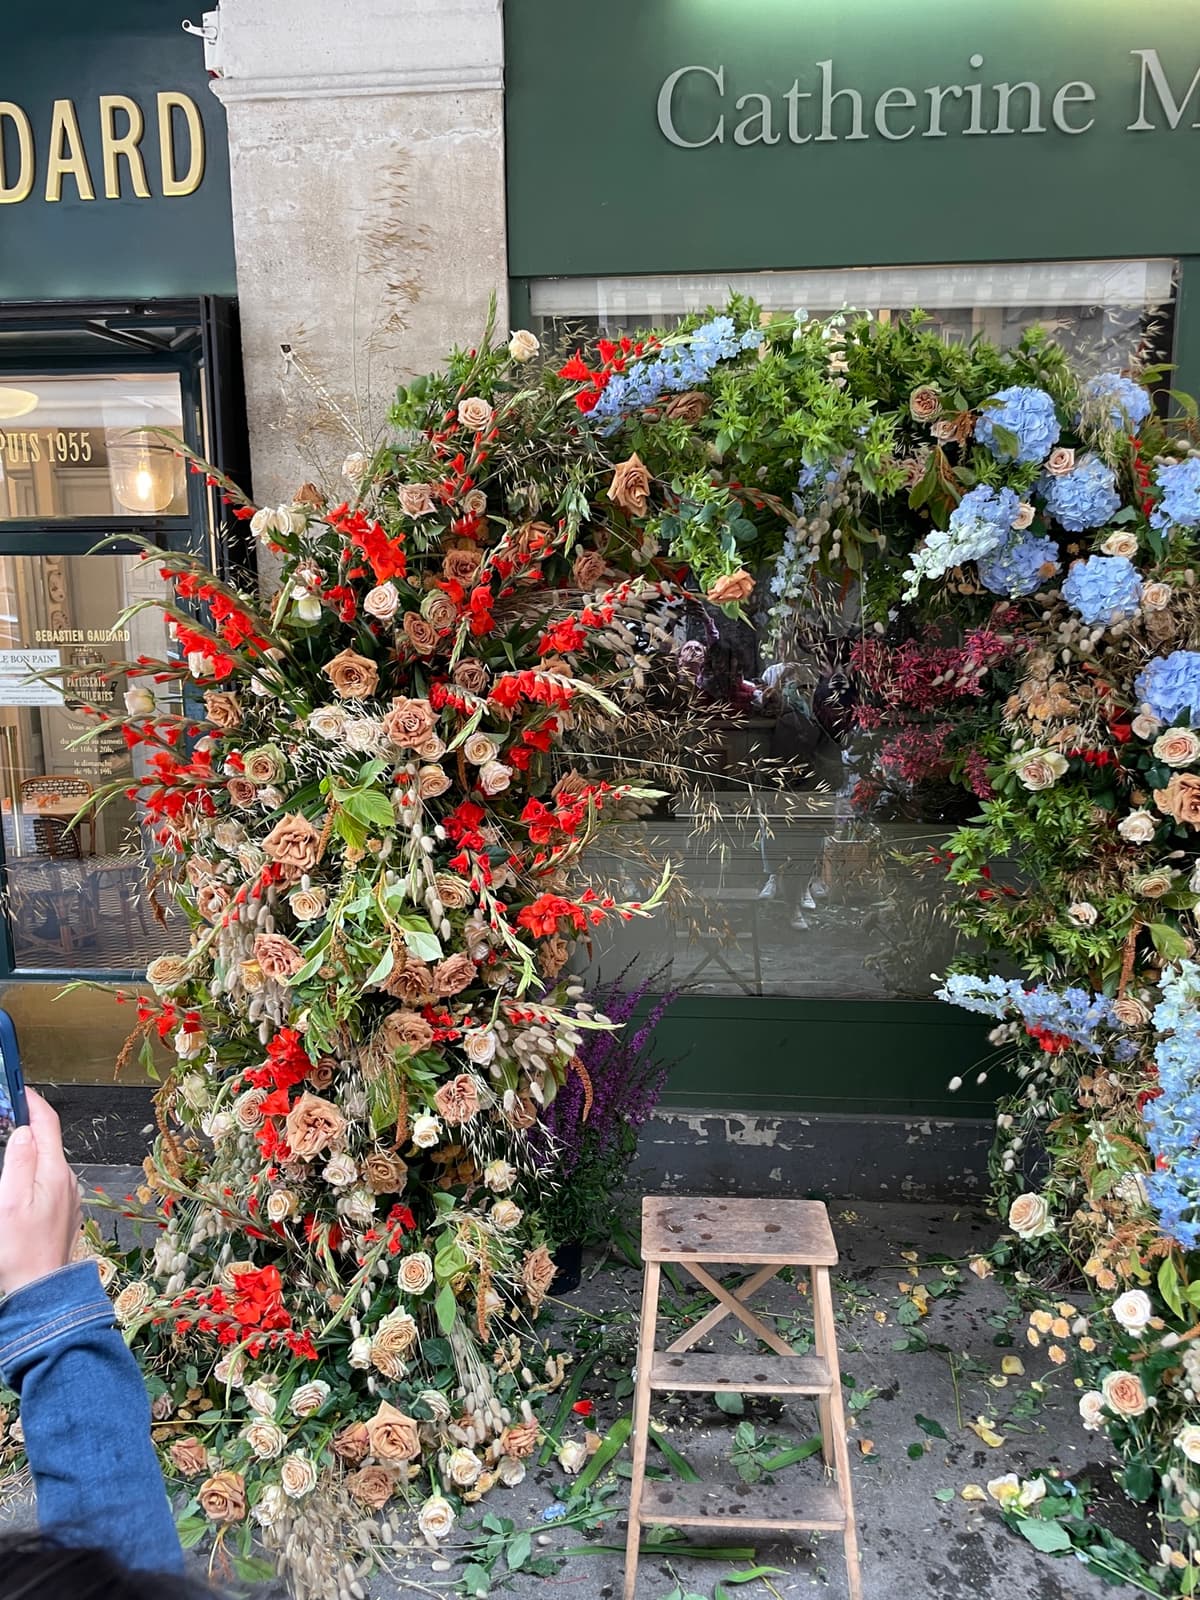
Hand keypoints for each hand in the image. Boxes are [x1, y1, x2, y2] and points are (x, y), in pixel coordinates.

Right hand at [0, 1089, 80, 1296]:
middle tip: (11, 1112)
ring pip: (49, 1160)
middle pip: (49, 1140)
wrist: (41, 1289)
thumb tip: (25, 1130)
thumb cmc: (21, 1252)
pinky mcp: (63, 1211)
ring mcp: (68, 1196)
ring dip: (33, 1146)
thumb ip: (19, 1162)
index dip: (33, 1102)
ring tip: (12, 1140)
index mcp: (54, 1172)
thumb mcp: (10, 1203)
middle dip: (31, 1122)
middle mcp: (67, 1180)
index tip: (20, 1089)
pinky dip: (36, 1170)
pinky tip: (22, 1180)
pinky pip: (50, 1180)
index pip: (47, 1124)